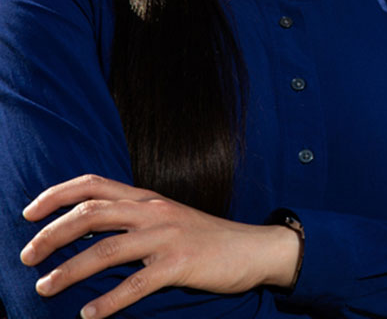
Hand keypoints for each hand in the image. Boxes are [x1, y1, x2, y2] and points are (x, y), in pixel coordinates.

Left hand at [19, 174, 299, 318]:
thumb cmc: (206, 239)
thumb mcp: (168, 219)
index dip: (56, 194)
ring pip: (106, 250)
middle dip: (51, 235)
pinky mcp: (180, 263)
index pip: (94, 184)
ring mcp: (168, 237)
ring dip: (70, 270)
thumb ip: (133, 220)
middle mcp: (154, 212)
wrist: (254, 248)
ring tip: (45, 288)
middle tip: (27, 258)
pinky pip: (136, 284)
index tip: (29, 212)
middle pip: (91, 214)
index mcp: (148, 199)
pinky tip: (89, 314)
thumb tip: (86, 236)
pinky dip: (108, 301)